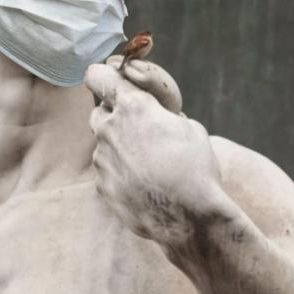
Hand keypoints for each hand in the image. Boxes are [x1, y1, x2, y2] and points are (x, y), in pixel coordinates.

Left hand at [85, 58, 224, 255]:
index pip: (98, 76)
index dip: (103, 76)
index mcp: (134, 107)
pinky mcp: (101, 186)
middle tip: (138, 128)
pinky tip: (144, 186)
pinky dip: (121, 174)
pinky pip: (107, 172)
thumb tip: (156, 117)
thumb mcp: (190, 128)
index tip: (109, 80)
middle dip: (114, 116)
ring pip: (103, 145)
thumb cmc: (195, 168)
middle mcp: (110, 130)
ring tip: (150, 165)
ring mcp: (102, 160)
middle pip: (99, 112)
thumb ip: (163, 116)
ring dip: (119, 148)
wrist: (188, 218)